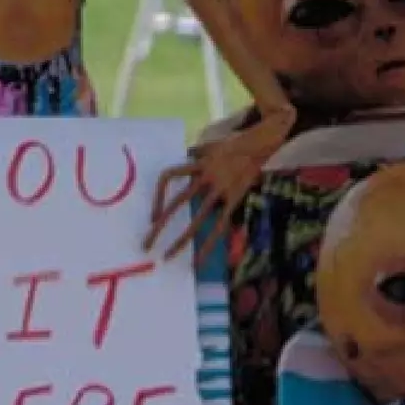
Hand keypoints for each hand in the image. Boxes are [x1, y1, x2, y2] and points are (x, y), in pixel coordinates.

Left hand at [144, 113, 291, 260]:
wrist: (259, 143)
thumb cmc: (233, 145)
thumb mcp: (208, 146)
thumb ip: (193, 154)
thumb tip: (184, 155)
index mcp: (196, 165)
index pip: (169, 177)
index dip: (158, 196)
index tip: (152, 216)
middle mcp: (206, 178)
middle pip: (178, 203)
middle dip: (160, 225)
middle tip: (145, 245)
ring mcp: (220, 191)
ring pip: (197, 219)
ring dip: (181, 240)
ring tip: (167, 257)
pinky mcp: (233, 200)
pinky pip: (219, 227)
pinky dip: (209, 245)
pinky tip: (199, 261)